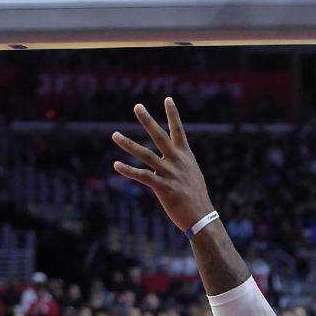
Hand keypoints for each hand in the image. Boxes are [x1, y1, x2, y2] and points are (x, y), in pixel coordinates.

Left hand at [112, 98, 213, 232]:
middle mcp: (177, 161)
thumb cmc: (196, 197)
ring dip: (128, 144)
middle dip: (147, 120)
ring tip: (114, 134)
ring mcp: (169, 173)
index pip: (178, 130)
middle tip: (137, 106)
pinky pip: (142, 176)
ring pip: (145, 154)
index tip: (168, 98)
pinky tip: (116, 165)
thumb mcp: (191, 175)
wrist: (201, 216)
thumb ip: (180, 165)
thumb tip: (169, 163)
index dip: (173, 114)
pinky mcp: (162, 187)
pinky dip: (128, 170)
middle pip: (159, 136)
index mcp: (185, 156)